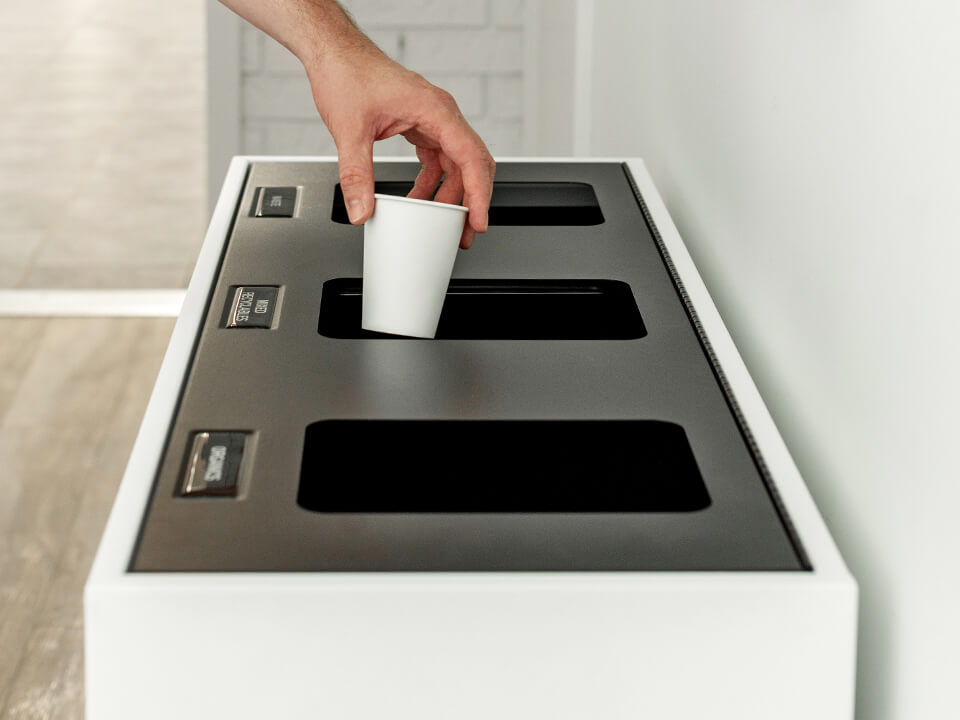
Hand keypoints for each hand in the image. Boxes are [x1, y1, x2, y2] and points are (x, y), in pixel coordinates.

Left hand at [305, 46, 494, 248]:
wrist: (334, 52)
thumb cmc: (347, 74)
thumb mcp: (349, 130)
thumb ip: (356, 175)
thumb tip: (361, 210)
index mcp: (434, 110)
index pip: (471, 156)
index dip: (479, 193)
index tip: (478, 220)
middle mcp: (440, 113)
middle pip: (472, 163)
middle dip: (472, 200)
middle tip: (466, 232)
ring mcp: (432, 119)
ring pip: (456, 163)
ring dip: (452, 195)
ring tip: (443, 224)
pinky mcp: (419, 124)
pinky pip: (437, 159)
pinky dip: (432, 183)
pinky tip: (419, 199)